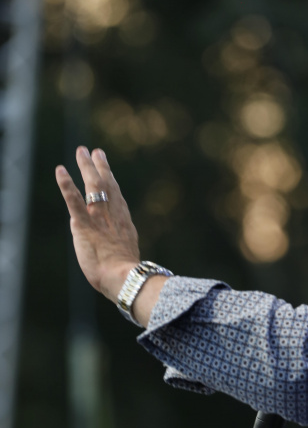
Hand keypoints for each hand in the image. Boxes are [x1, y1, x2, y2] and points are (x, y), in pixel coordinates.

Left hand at [55, 146, 140, 300]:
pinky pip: (74, 200)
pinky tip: (60, 170)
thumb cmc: (124, 272)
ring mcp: (99, 217)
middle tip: (94, 151)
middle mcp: (112, 214)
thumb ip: (118, 241)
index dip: (111, 179)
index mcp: (123, 221)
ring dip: (86, 166)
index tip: (106, 167)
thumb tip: (114, 240)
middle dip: (100, 166)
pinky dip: (66, 184)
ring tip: (81, 151)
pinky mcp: (84, 224)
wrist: (122, 277)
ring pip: (93, 185)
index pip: (116, 194)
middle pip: (107, 184)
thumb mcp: (126, 253)